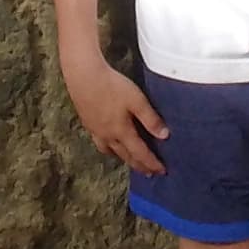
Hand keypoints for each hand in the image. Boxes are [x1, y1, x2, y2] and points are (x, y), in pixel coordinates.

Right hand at [64, 55, 168, 173]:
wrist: (83, 76)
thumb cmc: (112, 86)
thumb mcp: (136, 100)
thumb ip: (150, 119)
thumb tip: (164, 136)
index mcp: (122, 132)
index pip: (140, 153)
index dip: (152, 163)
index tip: (162, 171)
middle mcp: (108, 136)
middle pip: (126, 156)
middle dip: (139, 165)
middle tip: (149, 173)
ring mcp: (96, 131)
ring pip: (111, 151)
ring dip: (123, 159)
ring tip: (130, 161)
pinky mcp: (88, 123)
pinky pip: (100, 143)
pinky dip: (109, 148)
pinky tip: (110, 143)